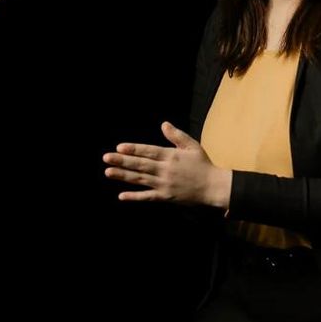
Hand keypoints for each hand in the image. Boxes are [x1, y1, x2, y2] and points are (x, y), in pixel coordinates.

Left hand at [103, 121, 230, 207]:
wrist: (214, 187)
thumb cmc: (203, 165)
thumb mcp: (192, 146)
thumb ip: (176, 136)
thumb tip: (163, 124)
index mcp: (171, 156)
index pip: (148, 151)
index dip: (133, 149)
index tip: (119, 147)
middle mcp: (165, 170)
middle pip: (140, 164)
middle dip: (122, 161)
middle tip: (106, 158)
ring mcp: (164, 184)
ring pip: (140, 179)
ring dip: (123, 176)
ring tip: (108, 172)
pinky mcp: (165, 196)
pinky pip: (147, 197)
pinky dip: (134, 197)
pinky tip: (122, 196)